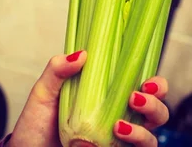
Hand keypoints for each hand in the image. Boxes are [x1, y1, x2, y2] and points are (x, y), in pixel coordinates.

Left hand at [8, 52, 168, 146]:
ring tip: (119, 126)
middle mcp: (119, 119)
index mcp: (107, 96)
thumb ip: (58, 70)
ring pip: (151, 138)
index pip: (141, 86)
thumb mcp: (43, 92)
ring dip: (143, 131)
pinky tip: (116, 137)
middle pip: (156, 112)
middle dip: (155, 105)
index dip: (155, 83)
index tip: (148, 80)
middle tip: (136, 98)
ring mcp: (118, 142)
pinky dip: (134, 145)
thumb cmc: (36, 124)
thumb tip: (81, 54)